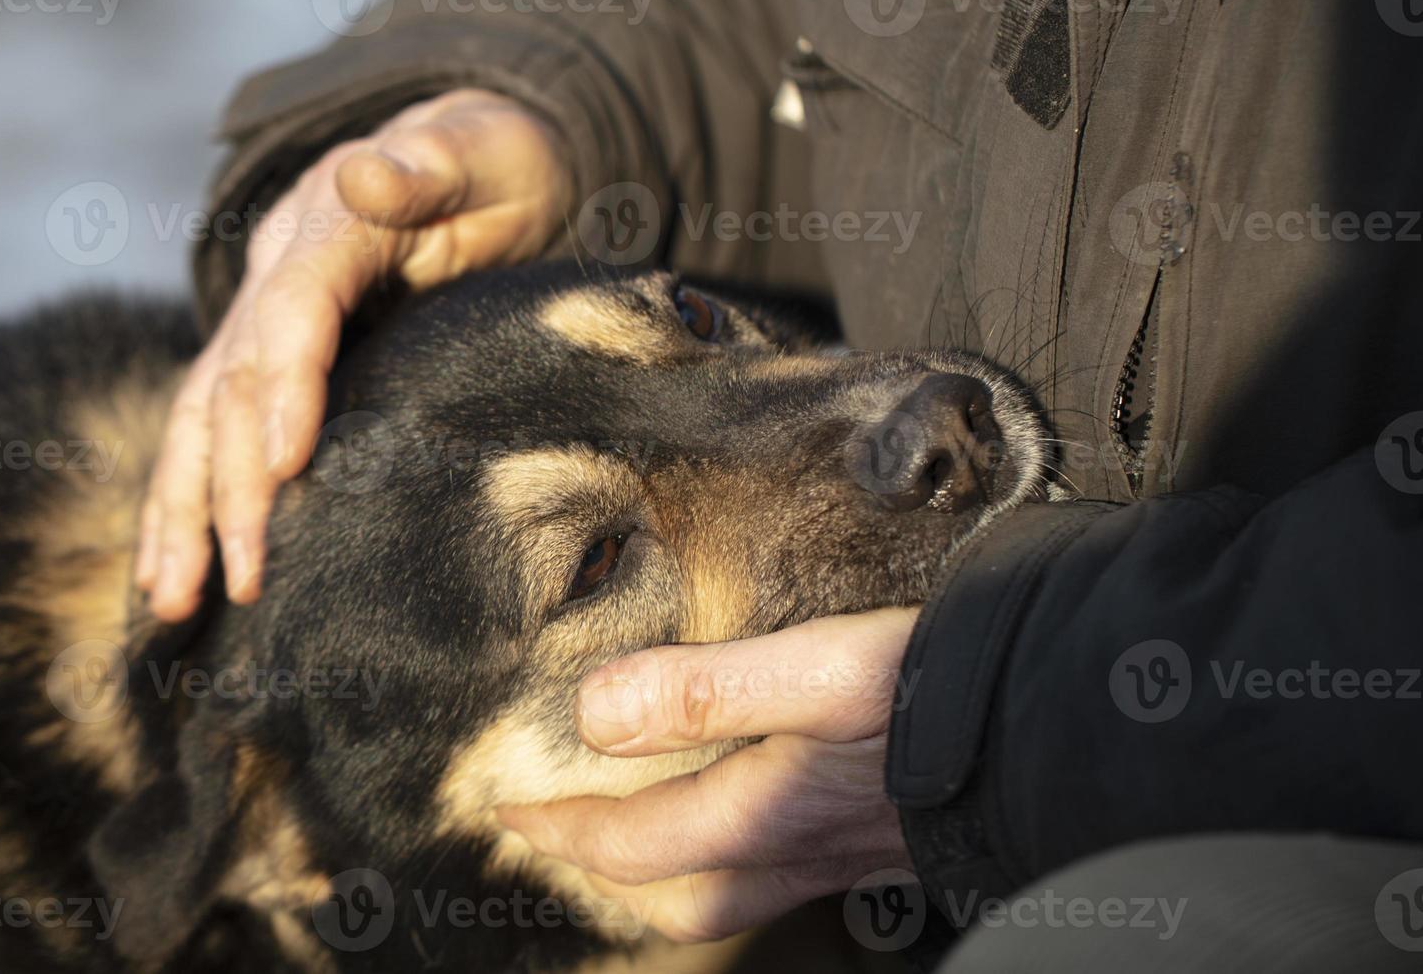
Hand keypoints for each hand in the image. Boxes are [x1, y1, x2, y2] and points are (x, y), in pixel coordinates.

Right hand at [137, 89, 569, 619]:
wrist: (468, 157)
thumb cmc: (494, 165)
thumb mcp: (478, 152)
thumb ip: (426, 164)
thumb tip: (364, 176)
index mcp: (329, 224)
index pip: (295, 306)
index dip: (285, 383)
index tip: (283, 465)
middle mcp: (276, 271)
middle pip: (233, 379)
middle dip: (228, 481)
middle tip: (242, 576)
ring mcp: (264, 314)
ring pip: (199, 417)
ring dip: (181, 511)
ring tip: (173, 598)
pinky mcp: (267, 355)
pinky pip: (210, 431)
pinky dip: (186, 499)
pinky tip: (171, 569)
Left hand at [498, 609, 919, 942]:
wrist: (1054, 724)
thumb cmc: (939, 691)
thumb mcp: (813, 670)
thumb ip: (703, 690)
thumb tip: (594, 709)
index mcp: (766, 809)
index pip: (632, 839)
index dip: (561, 824)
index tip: (508, 805)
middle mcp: (797, 846)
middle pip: (679, 893)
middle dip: (608, 868)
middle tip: (560, 832)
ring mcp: (845, 855)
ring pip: (732, 891)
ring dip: (669, 872)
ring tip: (637, 837)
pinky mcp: (884, 841)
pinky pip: (785, 873)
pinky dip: (737, 858)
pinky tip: (753, 821)